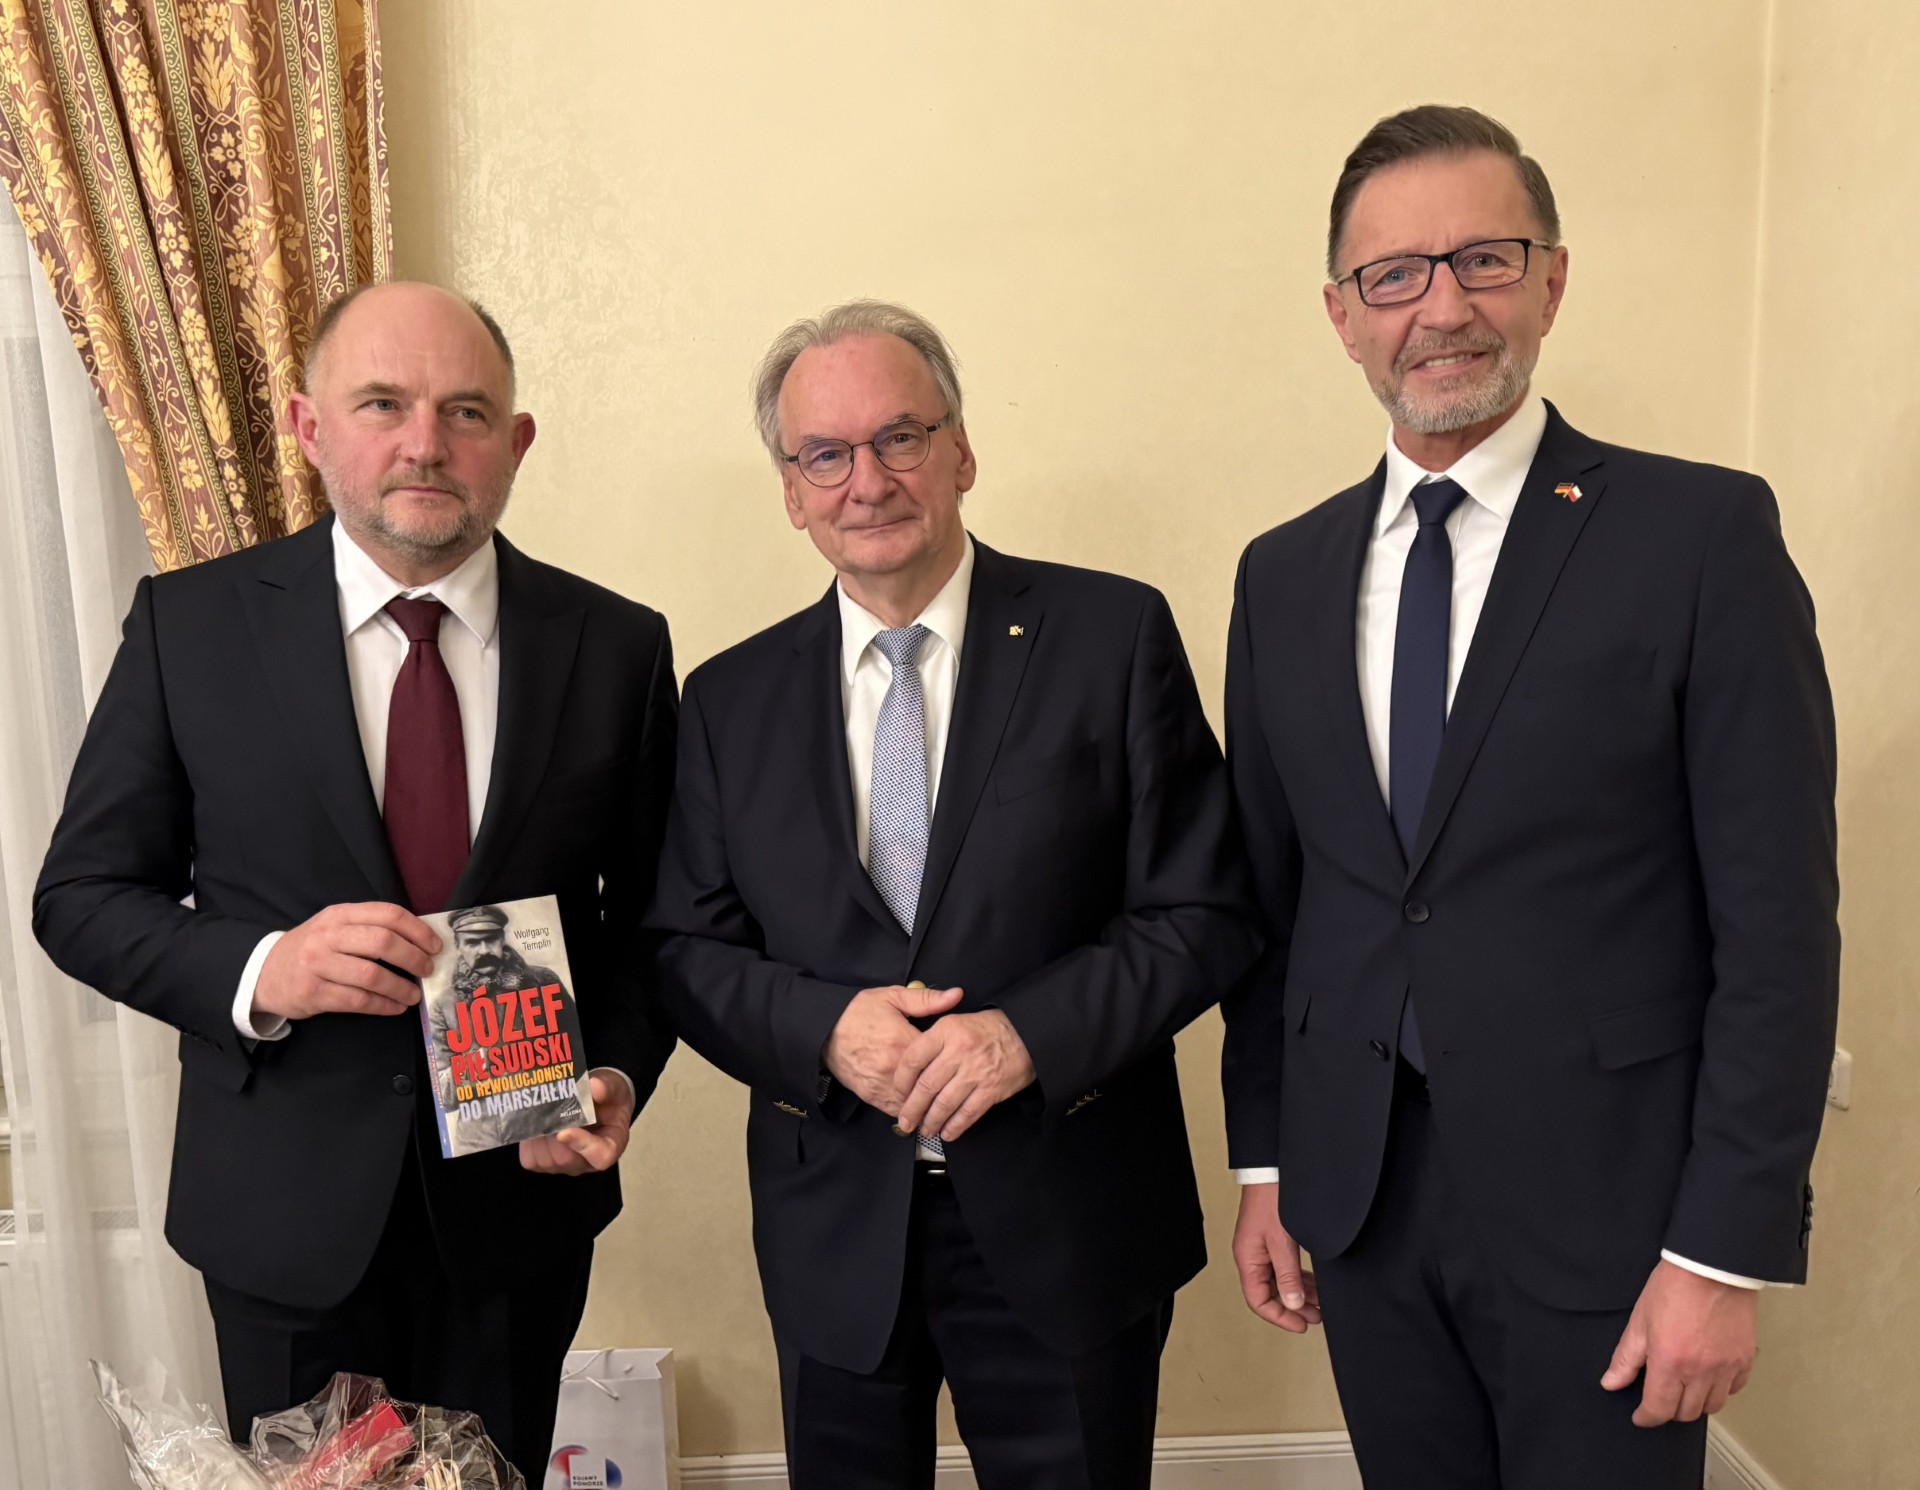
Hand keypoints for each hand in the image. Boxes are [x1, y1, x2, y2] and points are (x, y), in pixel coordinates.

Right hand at [253, 902, 438, 1019]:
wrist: (264, 972)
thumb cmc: (312, 949)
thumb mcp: (335, 927)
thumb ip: (369, 927)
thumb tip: (420, 940)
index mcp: (340, 914)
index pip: (387, 914)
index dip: (417, 930)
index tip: (434, 946)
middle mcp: (328, 936)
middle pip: (382, 942)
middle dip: (413, 958)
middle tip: (427, 969)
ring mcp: (318, 965)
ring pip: (372, 975)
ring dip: (400, 987)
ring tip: (414, 994)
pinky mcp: (313, 993)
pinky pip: (358, 1000)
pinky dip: (383, 1005)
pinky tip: (395, 1007)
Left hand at [520, 1071, 634, 1175]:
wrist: (595, 1102)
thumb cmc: (607, 1098)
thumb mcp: (613, 1087)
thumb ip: (606, 1087)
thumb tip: (593, 1086)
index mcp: (612, 1144)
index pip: (600, 1156)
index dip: (582, 1145)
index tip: (565, 1130)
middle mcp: (588, 1162)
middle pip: (566, 1159)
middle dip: (552, 1135)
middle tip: (546, 1112)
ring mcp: (566, 1166)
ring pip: (546, 1161)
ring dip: (539, 1138)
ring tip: (539, 1115)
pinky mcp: (546, 1164)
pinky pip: (532, 1160)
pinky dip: (528, 1143)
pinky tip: (533, 1125)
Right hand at [822, 984, 965, 1109]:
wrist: (824, 1031)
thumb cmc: (858, 1012)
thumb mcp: (892, 997)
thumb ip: (927, 999)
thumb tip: (957, 995)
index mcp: (904, 1042)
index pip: (940, 1059)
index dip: (952, 1059)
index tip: (959, 1058)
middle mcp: (894, 1068)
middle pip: (929, 1086)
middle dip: (944, 1086)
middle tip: (958, 1084)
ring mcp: (882, 1084)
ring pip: (914, 1103)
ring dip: (927, 1103)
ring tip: (942, 1100)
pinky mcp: (871, 1095)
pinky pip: (896, 1110)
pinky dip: (908, 1110)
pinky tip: (919, 1106)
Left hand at [891, 1009, 1035, 1142]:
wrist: (1026, 1033)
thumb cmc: (987, 1028)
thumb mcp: (955, 1019)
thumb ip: (932, 1039)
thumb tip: (908, 1066)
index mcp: (946, 1030)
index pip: (913, 1058)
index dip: (900, 1081)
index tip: (897, 1093)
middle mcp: (959, 1051)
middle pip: (926, 1086)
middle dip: (912, 1109)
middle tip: (905, 1122)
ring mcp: (976, 1072)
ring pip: (944, 1103)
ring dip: (931, 1121)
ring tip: (924, 1129)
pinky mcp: (991, 1089)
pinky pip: (967, 1113)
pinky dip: (955, 1126)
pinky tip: (947, 1133)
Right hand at [1232, 1181, 1321, 1332]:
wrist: (1271, 1171)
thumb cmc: (1271, 1199)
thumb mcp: (1282, 1242)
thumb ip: (1287, 1275)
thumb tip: (1292, 1303)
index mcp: (1247, 1259)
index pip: (1259, 1300)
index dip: (1280, 1316)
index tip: (1301, 1324)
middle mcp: (1252, 1256)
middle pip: (1270, 1293)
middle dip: (1293, 1307)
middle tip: (1316, 1317)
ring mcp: (1262, 1248)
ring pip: (1279, 1281)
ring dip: (1298, 1293)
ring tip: (1319, 1302)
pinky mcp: (1273, 1239)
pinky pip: (1284, 1267)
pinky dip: (1299, 1278)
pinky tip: (1313, 1282)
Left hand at [1601, 1260, 1758, 1424]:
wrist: (1711, 1266)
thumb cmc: (1674, 1286)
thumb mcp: (1639, 1320)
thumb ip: (1625, 1358)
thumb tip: (1611, 1382)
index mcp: (1670, 1362)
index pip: (1659, 1409)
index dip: (1646, 1417)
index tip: (1641, 1416)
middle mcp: (1701, 1372)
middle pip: (1686, 1412)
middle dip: (1669, 1410)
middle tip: (1660, 1398)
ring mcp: (1726, 1368)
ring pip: (1712, 1406)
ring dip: (1695, 1403)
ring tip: (1683, 1388)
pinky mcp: (1745, 1360)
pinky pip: (1734, 1389)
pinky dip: (1720, 1390)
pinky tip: (1708, 1377)